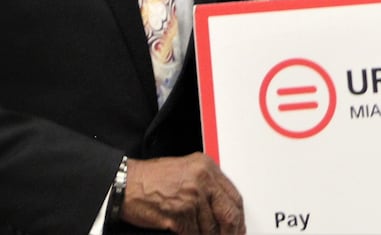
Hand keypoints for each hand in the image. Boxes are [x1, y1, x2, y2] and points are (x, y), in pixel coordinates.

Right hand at [122, 154, 244, 233]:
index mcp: (207, 167)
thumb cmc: (151, 178)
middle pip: (229, 212)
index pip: (234, 196)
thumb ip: (206, 184)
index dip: (238, 216)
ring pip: (211, 227)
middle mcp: (203, 180)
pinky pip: (193, 234)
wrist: (125, 183)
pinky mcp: (178, 214)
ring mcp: (191, 198)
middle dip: (233, 230)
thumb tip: (220, 205)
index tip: (239, 227)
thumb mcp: (187, 171)